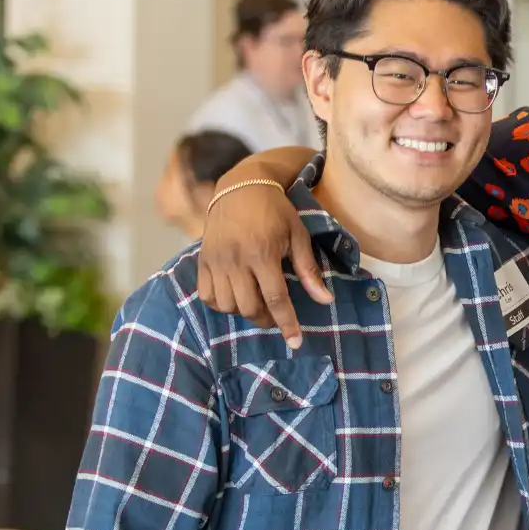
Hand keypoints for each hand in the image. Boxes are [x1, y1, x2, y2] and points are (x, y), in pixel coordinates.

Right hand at [197, 184, 329, 347]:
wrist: (240, 187)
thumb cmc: (275, 211)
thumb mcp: (298, 235)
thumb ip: (309, 270)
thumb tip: (326, 300)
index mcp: (262, 254)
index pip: (276, 299)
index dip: (287, 324)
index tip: (295, 342)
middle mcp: (235, 260)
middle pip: (249, 307)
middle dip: (265, 320)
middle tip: (276, 316)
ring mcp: (216, 261)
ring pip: (227, 305)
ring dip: (243, 312)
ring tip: (256, 303)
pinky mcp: (202, 260)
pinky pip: (207, 295)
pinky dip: (221, 304)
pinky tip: (235, 297)